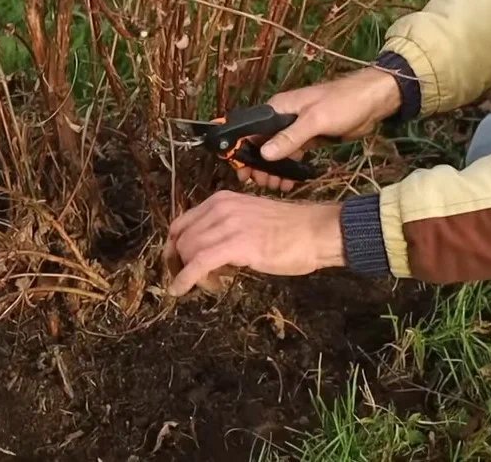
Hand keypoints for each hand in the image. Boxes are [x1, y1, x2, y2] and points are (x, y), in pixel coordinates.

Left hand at [163, 190, 344, 295]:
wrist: (316, 231)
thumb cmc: (291, 230)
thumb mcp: (250, 219)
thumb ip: (227, 227)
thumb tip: (210, 249)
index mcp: (221, 200)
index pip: (182, 222)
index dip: (174, 246)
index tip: (176, 263)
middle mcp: (219, 207)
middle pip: (181, 239)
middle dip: (181, 263)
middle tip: (196, 279)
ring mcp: (226, 224)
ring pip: (188, 251)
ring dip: (190, 273)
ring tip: (211, 284)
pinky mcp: (235, 244)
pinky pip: (198, 263)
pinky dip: (184, 278)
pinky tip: (180, 290)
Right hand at [238, 67, 401, 190]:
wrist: (373, 101)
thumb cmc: (342, 103)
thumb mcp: (314, 120)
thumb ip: (289, 137)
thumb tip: (264, 154)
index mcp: (279, 108)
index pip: (252, 130)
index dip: (244, 150)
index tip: (243, 171)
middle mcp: (284, 118)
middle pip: (263, 144)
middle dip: (259, 165)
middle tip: (261, 184)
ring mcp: (297, 129)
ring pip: (278, 152)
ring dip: (274, 170)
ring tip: (274, 187)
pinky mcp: (310, 138)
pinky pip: (293, 155)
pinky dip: (289, 168)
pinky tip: (288, 182)